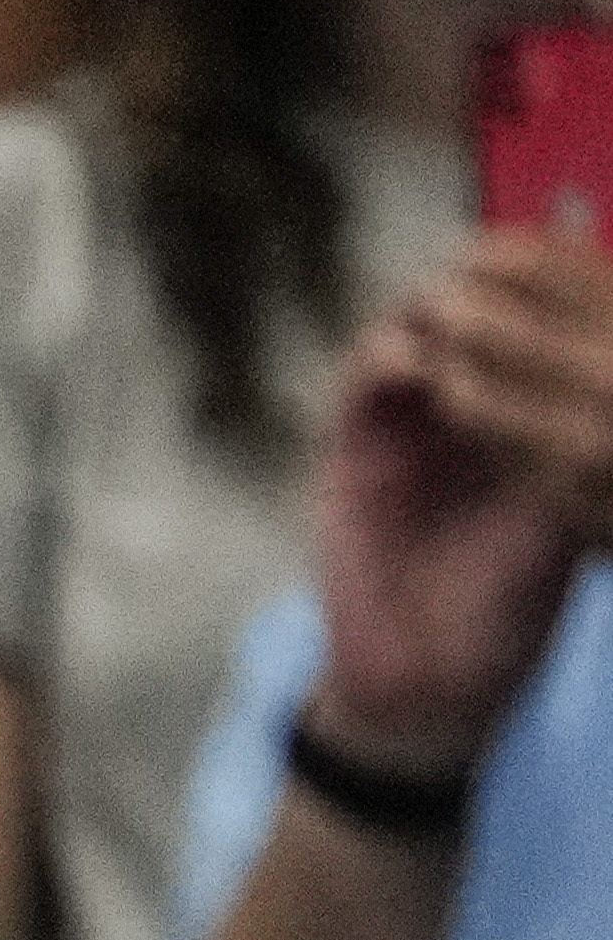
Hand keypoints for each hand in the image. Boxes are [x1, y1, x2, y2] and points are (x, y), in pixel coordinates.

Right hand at [306, 277, 607, 768]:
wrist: (428, 683)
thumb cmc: (509, 610)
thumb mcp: (568, 518)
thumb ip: (574, 448)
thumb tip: (601, 374)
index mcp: (528, 416)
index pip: (537, 319)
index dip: (551, 277)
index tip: (573, 256)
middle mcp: (467, 409)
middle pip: (476, 301)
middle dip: (492, 278)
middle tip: (505, 271)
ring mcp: (407, 425)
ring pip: (416, 323)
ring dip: (437, 305)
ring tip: (459, 312)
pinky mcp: (351, 449)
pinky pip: (363, 377)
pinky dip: (387, 354)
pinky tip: (417, 363)